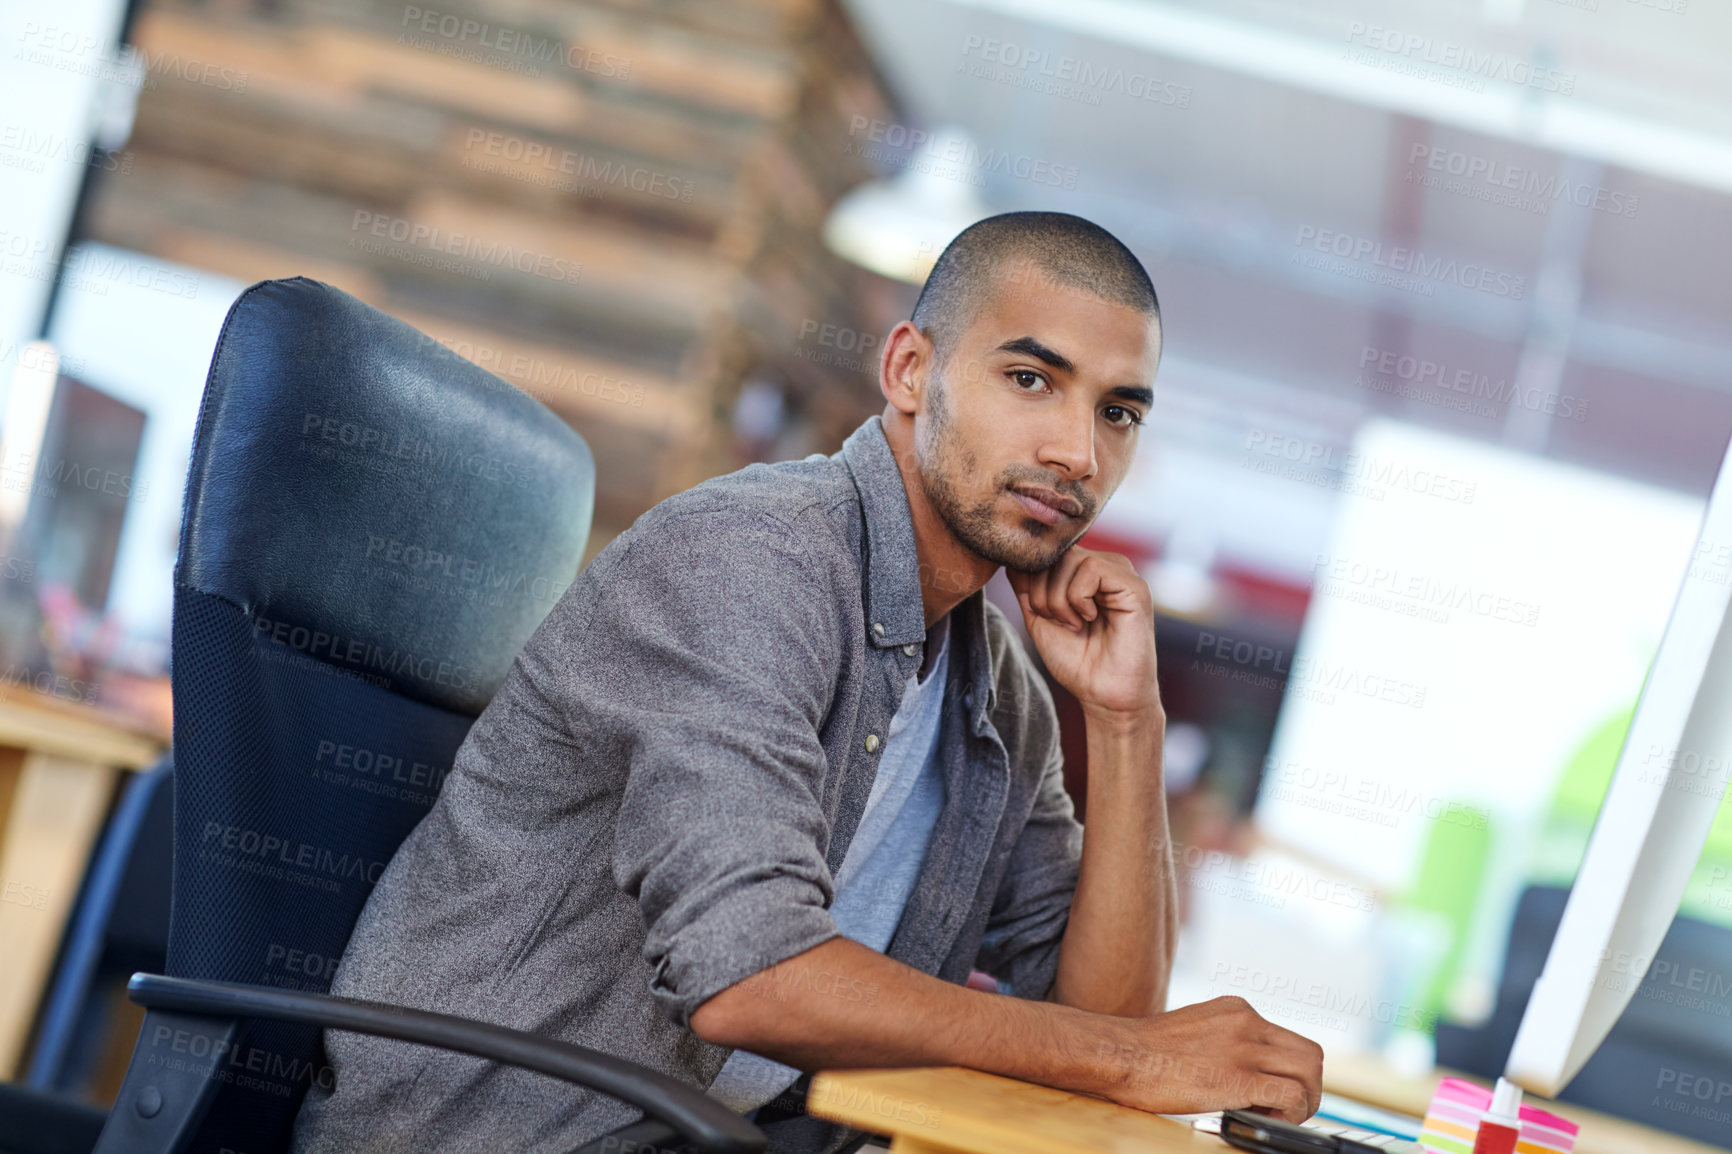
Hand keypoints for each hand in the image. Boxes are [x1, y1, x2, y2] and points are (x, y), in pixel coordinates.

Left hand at [1006, 548, 1159, 720]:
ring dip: (1059, 599)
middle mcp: (1105, 565)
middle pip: (1054, 553)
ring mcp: (1121, 572)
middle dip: (1042, 592)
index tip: (1046, 617)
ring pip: (1070, 559)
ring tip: (1076, 624)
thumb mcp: (1039, 617)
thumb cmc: (1076, 660)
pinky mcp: (1133, 584)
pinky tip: (1090, 619)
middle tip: (1061, 623)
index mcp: (1084, 571)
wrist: (1103, 694)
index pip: (1046, 552)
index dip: (1032, 583)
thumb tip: (1011, 557)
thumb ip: (1026, 586)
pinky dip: (1078, 599)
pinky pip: (1091, 569)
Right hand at [1095, 996, 1324, 1122]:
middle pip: (1311, 1054)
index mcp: (1236, 1010)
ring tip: (1278, 1116)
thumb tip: (1240, 1068)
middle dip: (1308, 1086)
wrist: (1120, 1055)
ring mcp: (1245, 1047)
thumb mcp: (1195, 1028)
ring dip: (1305, 1101)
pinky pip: (1292, 1094)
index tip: (1274, 1091)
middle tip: (1286, 1108)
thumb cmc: (1146, 1052)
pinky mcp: (1239, 1077)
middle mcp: (1247, 1022)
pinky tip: (1266, 1118)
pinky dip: (1292, 1112)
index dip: (1289, 1071)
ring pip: (1310, 1072)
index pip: (1288, 1039)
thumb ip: (1224, 1039)